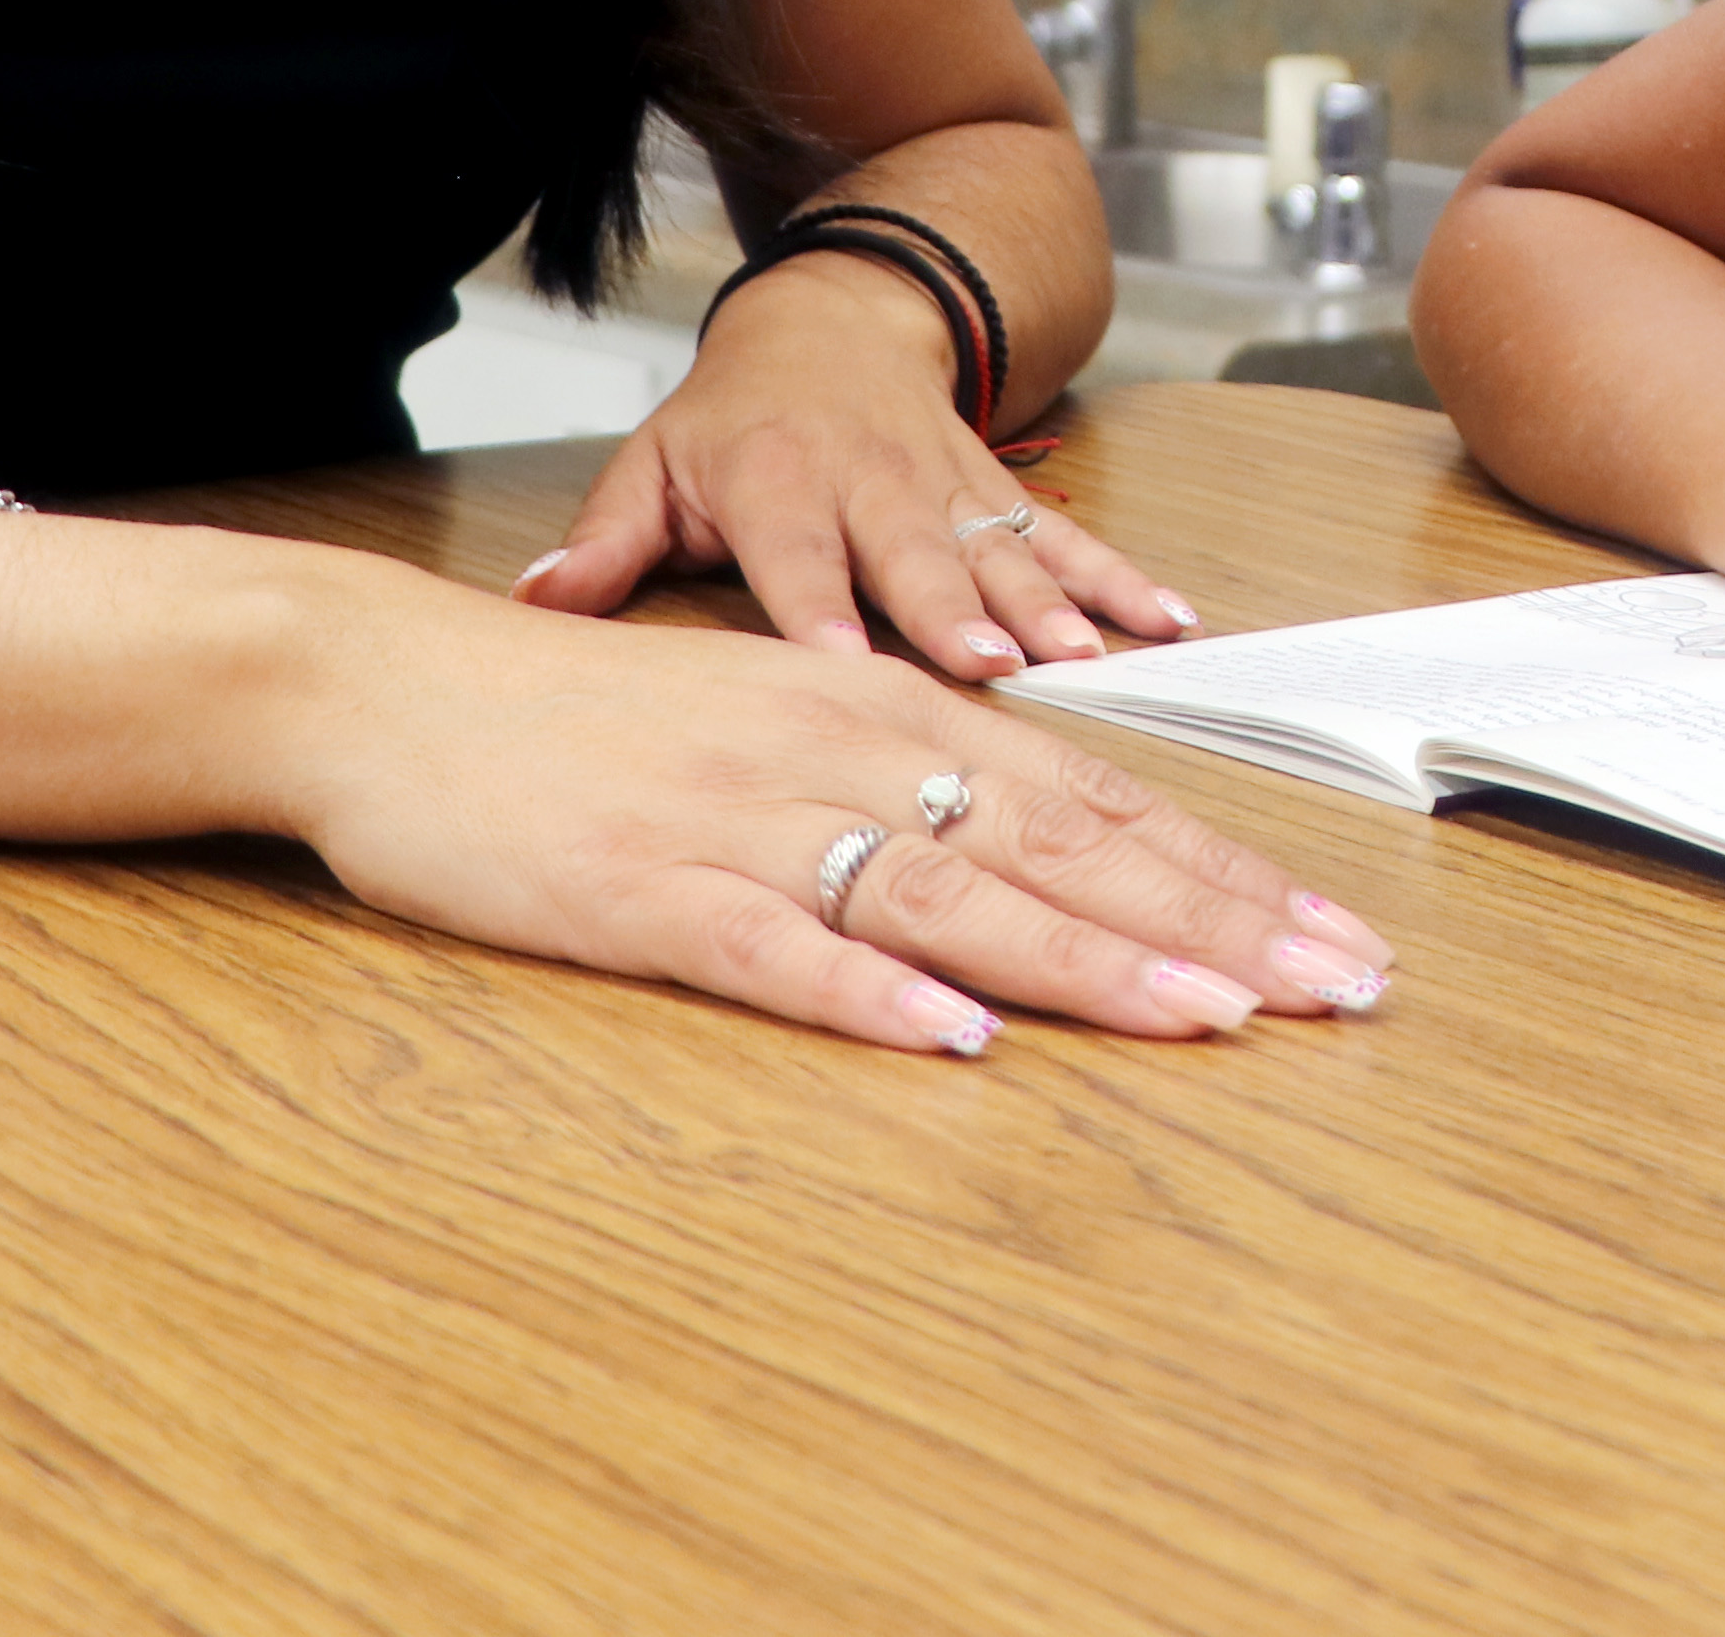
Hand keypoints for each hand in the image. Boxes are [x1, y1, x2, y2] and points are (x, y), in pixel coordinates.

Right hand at [284, 572, 1396, 1054]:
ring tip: (1206, 1020)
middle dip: (1212, 920)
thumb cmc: (583, 720)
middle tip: (1338, 986)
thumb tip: (1041, 850)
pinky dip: (869, 993)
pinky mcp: (641, 892)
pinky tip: (952, 1037)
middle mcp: (833, 748)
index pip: (1090, 791)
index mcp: (873, 705)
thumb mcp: (768, 719)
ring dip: (1087, 962)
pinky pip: (775, 947)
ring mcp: (738, 821)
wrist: (386, 687)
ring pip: (948, 892)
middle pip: (1058, 838)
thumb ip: (897, 775)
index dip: (1220, 868)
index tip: (1333, 935)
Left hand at [513, 257, 1199, 676]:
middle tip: (995, 670)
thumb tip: (534, 602)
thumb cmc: (733, 420)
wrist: (832, 319)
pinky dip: (1123, 580)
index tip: (836, 669)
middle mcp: (871, 481)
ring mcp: (948, 488)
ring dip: (1050, 606)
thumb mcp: (652, 465)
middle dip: (956, 615)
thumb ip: (603, 542)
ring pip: (1004, 552)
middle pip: (916, 558)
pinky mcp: (1002, 495)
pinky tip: (1171, 623)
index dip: (816, 611)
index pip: (794, 554)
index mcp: (775, 480)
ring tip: (1089, 659)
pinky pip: (1069, 539)